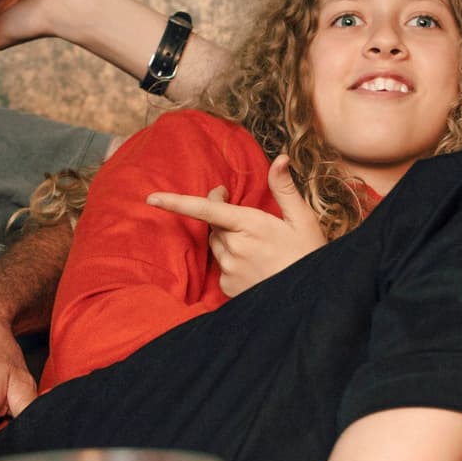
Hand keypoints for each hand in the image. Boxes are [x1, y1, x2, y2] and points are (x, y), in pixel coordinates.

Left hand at [146, 155, 326, 295]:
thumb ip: (285, 189)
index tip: (152, 198)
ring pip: (216, 246)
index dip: (175, 202)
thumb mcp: (303, 220)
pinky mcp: (227, 288)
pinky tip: (256, 267)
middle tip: (242, 214)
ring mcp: (229, 270)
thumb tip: (280, 158)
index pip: (205, 210)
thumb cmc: (309, 257)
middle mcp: (234, 248)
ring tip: (258, 246)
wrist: (310, 303)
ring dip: (227, 239)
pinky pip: (221, 267)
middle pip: (213, 225)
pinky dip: (232, 261)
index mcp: (250, 225)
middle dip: (222, 216)